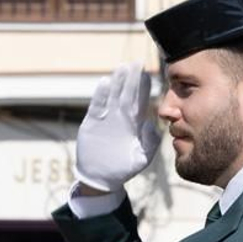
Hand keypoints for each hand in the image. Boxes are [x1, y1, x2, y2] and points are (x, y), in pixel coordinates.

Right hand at [75, 62, 161, 191]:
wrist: (101, 177)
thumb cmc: (123, 168)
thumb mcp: (141, 158)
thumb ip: (150, 143)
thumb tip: (149, 123)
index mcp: (134, 124)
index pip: (140, 100)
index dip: (143, 87)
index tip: (148, 73)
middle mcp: (121, 118)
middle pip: (127, 94)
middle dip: (131, 79)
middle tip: (136, 63)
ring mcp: (106, 119)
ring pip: (112, 96)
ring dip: (117, 82)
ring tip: (121, 67)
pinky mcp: (92, 123)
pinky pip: (97, 106)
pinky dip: (100, 95)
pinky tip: (105, 83)